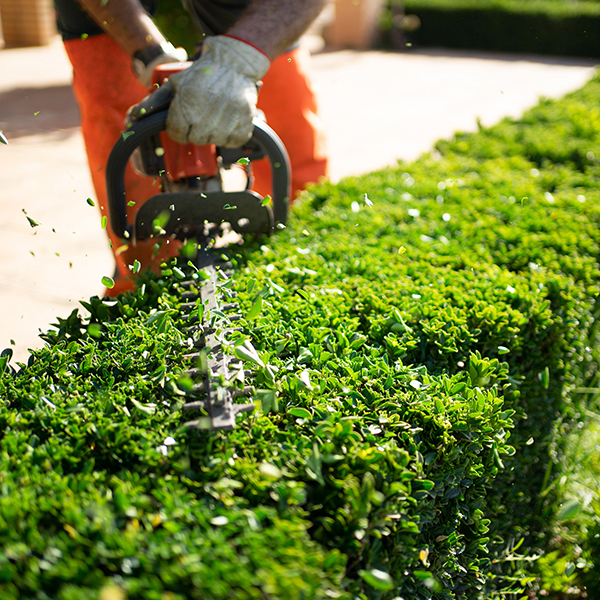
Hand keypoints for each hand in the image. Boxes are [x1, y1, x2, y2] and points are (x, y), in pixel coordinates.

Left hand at [131, 36, 269, 147]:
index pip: (177, 134)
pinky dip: (230, 136)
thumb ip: (154, 101)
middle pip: (195, 140)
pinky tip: (227, 122)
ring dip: (212, 134)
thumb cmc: (201, 74)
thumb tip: (134, 117)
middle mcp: (207, 115)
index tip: (183, 122)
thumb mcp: (175, 83)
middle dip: (195, 131)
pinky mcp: (244, 124)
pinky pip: (233, 142)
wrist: (233, 63)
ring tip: (214, 118)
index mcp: (187, 105)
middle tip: (200, 117)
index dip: (178, 129)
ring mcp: (228, 120)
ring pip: (214, 142)